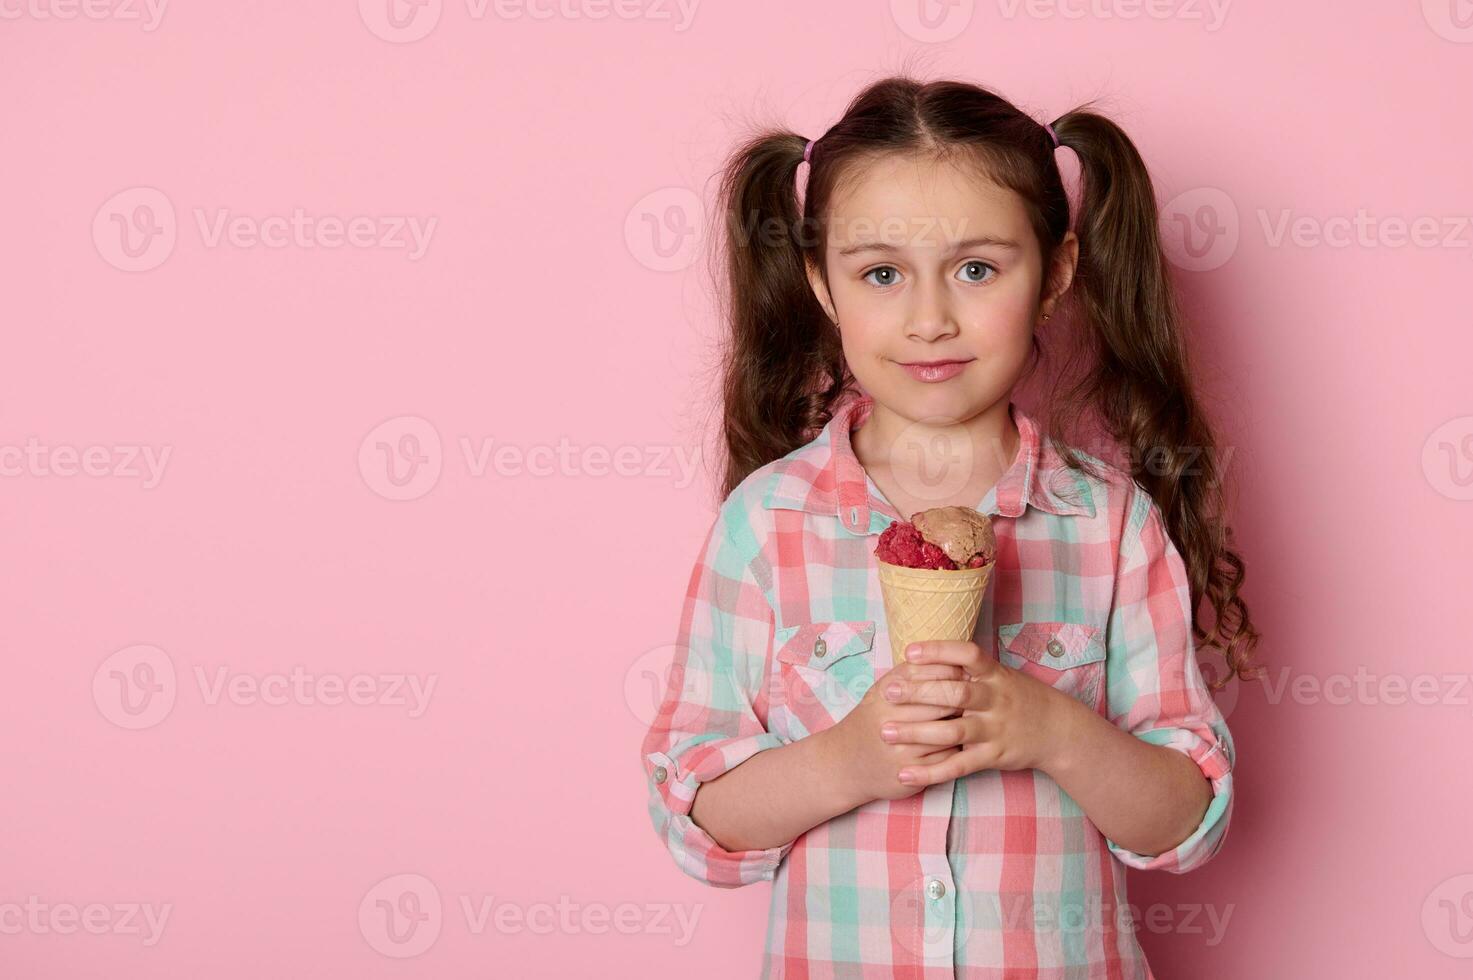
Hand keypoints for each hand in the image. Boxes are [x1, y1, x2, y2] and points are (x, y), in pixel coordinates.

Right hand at [828, 661, 969, 801]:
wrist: (844, 765)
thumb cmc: (870, 721)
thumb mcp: (881, 692)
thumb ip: (910, 675)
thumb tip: (953, 661)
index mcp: (884, 694)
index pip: (928, 676)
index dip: (951, 672)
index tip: (966, 671)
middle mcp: (889, 720)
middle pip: (940, 703)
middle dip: (962, 698)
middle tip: (978, 695)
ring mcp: (900, 749)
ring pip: (947, 732)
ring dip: (964, 724)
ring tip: (973, 717)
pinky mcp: (910, 773)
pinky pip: (946, 758)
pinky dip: (958, 749)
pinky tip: (961, 742)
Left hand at [879, 640, 1077, 788]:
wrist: (1058, 730)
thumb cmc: (1018, 697)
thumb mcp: (1000, 675)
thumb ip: (969, 668)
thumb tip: (924, 653)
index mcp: (995, 674)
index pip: (967, 655)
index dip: (939, 651)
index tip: (909, 652)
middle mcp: (995, 699)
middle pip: (955, 693)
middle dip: (919, 692)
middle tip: (888, 692)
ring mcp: (994, 729)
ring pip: (952, 730)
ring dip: (916, 732)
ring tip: (885, 731)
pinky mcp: (993, 756)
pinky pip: (958, 765)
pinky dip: (930, 772)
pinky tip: (904, 773)